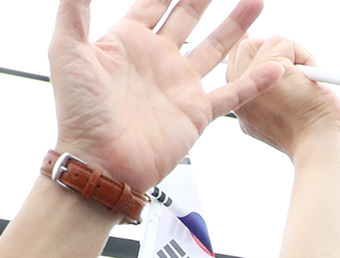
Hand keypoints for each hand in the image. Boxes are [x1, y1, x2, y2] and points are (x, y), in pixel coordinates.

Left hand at [49, 0, 283, 190]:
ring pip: (216, 46)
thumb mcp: (66, 51)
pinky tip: (273, 66)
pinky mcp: (198, 112)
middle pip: (188, 16)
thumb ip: (73, 10)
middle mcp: (158, 59)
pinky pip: (232, 92)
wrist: (101, 160)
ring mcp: (180, 85)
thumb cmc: (79, 112)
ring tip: (256, 3)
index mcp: (128, 41)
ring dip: (236, 25)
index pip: (154, 2)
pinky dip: (254, 81)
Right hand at [227, 34, 339, 156]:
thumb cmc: (313, 137)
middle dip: (273, 50)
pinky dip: (305, 57)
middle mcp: (240, 96)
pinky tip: (312, 83)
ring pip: (266, 43)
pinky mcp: (268, 69)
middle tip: (299, 72)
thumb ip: (268, 95)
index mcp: (242, 109)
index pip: (237, 69)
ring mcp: (251, 81)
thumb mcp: (282, 117)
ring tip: (307, 84)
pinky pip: (285, 43)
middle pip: (244, 50)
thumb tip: (271, 63)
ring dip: (294, 56)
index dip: (256, 57)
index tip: (274, 56)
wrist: (322, 150)